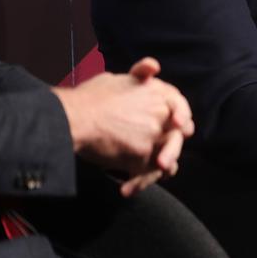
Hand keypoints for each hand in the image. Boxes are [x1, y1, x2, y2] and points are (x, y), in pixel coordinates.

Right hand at [53, 57, 194, 196]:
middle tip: (162, 161)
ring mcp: (154, 138)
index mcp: (160, 95)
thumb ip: (140, 76)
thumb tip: (152, 68)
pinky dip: (136, 184)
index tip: (180, 127)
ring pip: (166, 161)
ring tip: (140, 179)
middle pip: (177, 138)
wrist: (74, 117)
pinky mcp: (141, 158)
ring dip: (156, 171)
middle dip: (171, 150)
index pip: (181, 108)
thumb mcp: (119, 78)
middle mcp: (163, 116)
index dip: (182, 118)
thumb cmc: (91, 97)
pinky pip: (146, 175)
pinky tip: (125, 189)